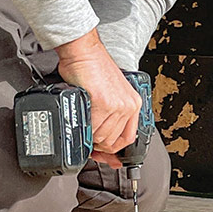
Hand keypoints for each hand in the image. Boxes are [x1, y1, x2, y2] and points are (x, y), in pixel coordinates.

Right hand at [55, 29, 140, 158]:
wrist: (83, 52)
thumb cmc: (91, 67)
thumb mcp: (108, 92)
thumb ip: (107, 115)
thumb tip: (99, 138)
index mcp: (132, 103)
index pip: (128, 138)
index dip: (115, 152)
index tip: (108, 159)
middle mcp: (128, 105)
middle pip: (112, 141)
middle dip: (97, 144)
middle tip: (85, 140)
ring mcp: (116, 105)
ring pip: (101, 136)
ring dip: (89, 135)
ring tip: (81, 122)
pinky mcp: (103, 103)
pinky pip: (92, 127)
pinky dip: (83, 126)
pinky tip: (80, 116)